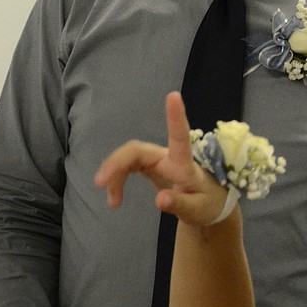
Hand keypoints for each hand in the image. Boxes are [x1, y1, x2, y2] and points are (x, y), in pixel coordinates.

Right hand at [95, 91, 227, 224]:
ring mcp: (156, 159)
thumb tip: (160, 200)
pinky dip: (117, 181)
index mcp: (183, 163)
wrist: (206, 205)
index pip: (179, 137)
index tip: (173, 95)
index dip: (175, 116)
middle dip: (117, 162)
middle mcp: (167, 156)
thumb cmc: (206, 203)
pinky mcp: (148, 165)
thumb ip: (180, 205)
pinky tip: (114, 199)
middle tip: (100, 182)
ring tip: (112, 203)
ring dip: (114, 176)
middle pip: (136, 150)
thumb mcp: (197, 211)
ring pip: (128, 158)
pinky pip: (127, 167)